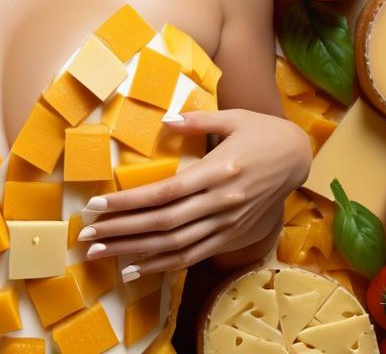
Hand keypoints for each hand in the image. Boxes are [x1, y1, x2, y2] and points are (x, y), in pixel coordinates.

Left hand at [76, 108, 311, 277]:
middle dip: (122, 231)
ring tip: (101, 254)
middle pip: (164, 224)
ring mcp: (227, 225)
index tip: (97, 204)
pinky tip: (134, 269)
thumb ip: (197, 120)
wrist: (299, 159)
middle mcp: (220, 203)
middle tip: (86, 236)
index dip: (129, 201)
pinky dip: (162, 265)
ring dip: (135, 252)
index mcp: (217, 171)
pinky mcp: (231, 237)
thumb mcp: (233, 117)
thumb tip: (165, 122)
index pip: (165, 192)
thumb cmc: (261, 132)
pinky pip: (193, 256)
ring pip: (175, 246)